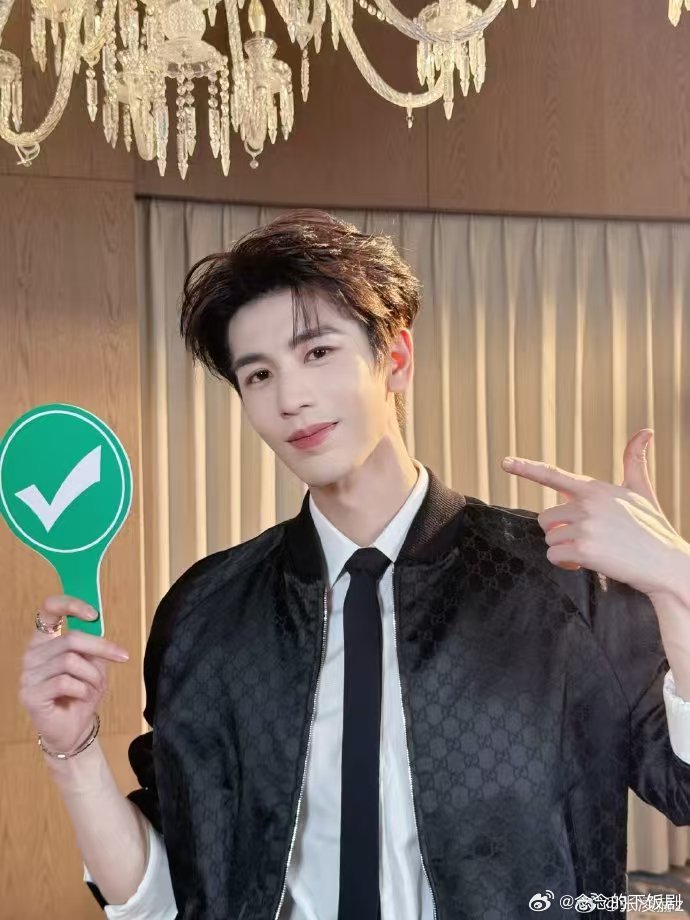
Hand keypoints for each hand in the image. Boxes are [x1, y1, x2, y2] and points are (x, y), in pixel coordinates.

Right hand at [18, 595, 129, 754]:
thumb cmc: (82, 693)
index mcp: (45, 640)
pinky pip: (64, 682)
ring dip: (92, 675)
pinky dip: (82, 689)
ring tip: (94, 686)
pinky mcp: (29, 694)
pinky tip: (82, 697)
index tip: (94, 615)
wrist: (73, 729)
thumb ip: (92, 645)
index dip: (71, 605)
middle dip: (101, 648)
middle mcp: (32, 654)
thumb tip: (97, 624)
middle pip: (71, 638)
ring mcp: (28, 675)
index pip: (49, 609)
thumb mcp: (93, 664)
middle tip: (122, 656)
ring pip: (70, 661)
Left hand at [500, 429, 687, 595]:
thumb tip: (646, 431)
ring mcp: (585, 526)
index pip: (553, 474)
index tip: (505, 462)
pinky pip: (554, 556)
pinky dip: (566, 564)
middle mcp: (587, 504)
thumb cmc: (653, 528)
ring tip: (593, 551)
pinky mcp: (584, 550)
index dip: (526, 468)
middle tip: (587, 538)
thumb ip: (635, 462)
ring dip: (565, 549)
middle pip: (546, 518)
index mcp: (595, 488)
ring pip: (550, 538)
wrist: (668, 564)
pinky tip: (587, 563)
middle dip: (560, 531)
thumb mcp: (642, 491)